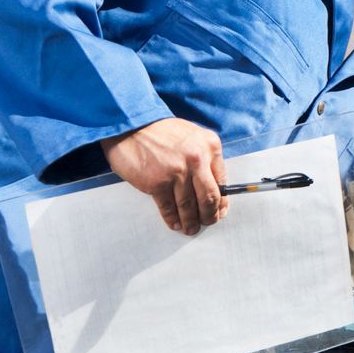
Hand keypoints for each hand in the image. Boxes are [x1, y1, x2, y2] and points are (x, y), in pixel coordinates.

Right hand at [102, 118, 227, 235]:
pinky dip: (172, 218)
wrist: (131, 124)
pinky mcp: (157, 183)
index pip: (222, 181)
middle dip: (209, 215)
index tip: (220, 211)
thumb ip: (204, 158)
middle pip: (209, 196)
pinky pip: (168, 207)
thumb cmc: (160, 130)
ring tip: (191, 228)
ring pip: (189, 205)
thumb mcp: (192, 136)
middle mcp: (197, 159)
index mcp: (210, 146)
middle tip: (208, 222)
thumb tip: (211, 186)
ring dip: (191, 221)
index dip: (222, 201)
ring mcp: (177, 172)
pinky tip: (175, 223)